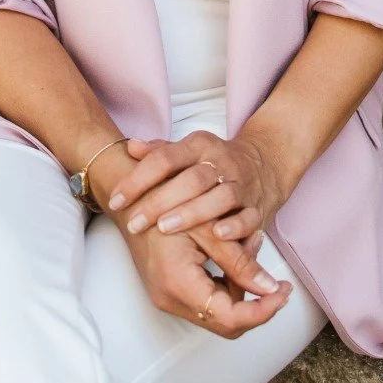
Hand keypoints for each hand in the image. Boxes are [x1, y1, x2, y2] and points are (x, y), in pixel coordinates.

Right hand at [85, 139, 290, 336]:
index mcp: (179, 284)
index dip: (263, 310)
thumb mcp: (208, 228)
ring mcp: (167, 296)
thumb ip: (240, 261)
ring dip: (240, 288)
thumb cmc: (164, 202)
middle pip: (225, 321)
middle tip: (279, 282)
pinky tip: (232, 252)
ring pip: (217, 311)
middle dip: (256, 303)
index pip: (230, 318)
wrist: (128, 195)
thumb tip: (271, 288)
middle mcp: (170, 298)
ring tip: (251, 247)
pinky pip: (205, 298)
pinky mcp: (168, 288)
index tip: (284, 292)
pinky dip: (225, 282)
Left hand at [105, 127, 289, 249]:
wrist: (266, 163)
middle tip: (135, 221)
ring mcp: (242, 185)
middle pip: (191, 179)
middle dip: (160, 201)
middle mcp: (221, 163)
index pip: (166, 158)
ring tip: (164, 229)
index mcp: (200, 146)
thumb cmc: (215, 162)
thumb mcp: (188, 150)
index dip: (139, 179)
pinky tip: (217, 236)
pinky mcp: (258, 207)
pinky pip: (249, 218)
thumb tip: (131, 147)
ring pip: (219, 198)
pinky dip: (235, 227)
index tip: (116, 200)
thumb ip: (160, 151)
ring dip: (191, 214)